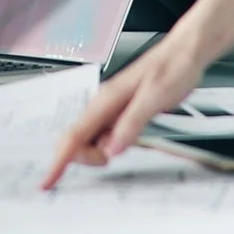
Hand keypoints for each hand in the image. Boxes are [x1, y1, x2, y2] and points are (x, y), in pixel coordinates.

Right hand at [42, 31, 206, 188]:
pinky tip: (122, 145)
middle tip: (108, 161)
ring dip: (98, 152)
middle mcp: (104, 104)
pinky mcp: (121, 112)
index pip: (74, 135)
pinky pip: (105, 134)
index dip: (59, 161)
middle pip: (77, 140)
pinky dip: (108, 146)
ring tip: (122, 149)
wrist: (185, 53)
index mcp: (106, 100)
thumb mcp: (154, 98)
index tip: (49, 179)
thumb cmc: (172, 68)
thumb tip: (112, 148)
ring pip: (91, 139)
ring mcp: (112, 109)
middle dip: (85, 157)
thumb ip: (132, 124)